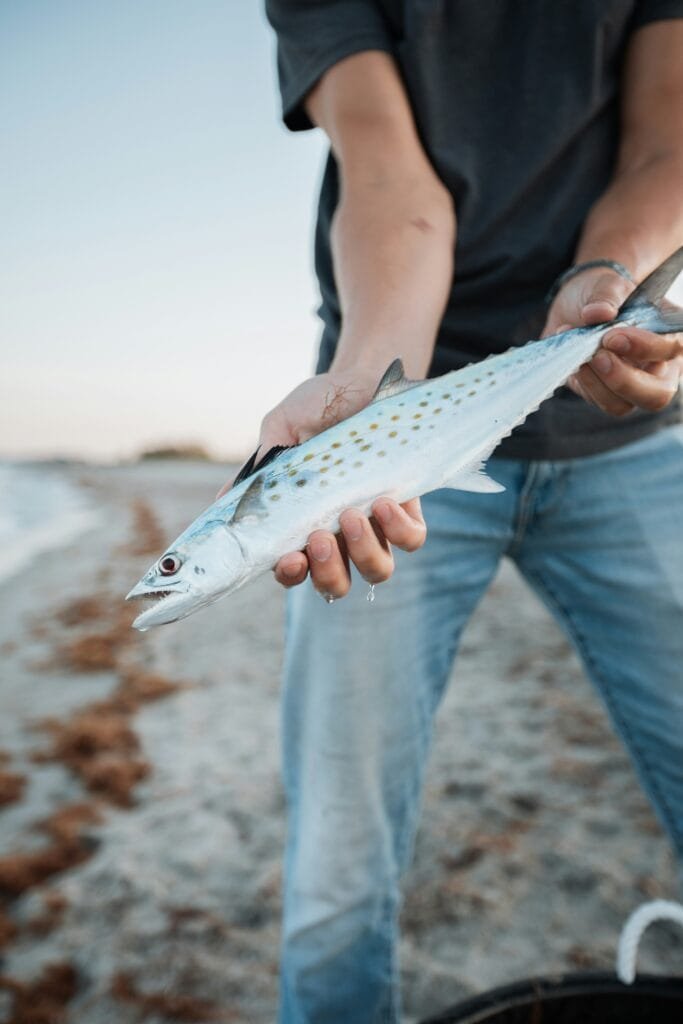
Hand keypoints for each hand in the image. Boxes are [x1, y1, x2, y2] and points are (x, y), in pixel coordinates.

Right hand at [219, 367, 426, 597]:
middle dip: (328, 572)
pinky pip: (411, 538)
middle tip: (320, 536)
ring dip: (363, 552)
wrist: (357, 380)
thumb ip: (257, 469)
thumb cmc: (313, 409)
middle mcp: (339, 534)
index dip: (291, 576)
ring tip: (351, 514)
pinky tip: (384, 501)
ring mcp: (375, 525)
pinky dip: (398, 530)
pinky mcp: (407, 508)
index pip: (295, 570)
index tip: (290, 558)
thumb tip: (222, 504)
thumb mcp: (278, 432)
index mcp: (303, 524)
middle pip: (335, 583)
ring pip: (376, 570)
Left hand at [544, 267, 681, 415]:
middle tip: (598, 356)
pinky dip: (581, 380)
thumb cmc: (605, 294)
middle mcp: (656, 369)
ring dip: (596, 383)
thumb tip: (597, 313)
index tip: (612, 336)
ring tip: (581, 354)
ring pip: (621, 406)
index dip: (645, 347)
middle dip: (624, 380)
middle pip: (656, 396)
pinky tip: (573, 356)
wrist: (579, 304)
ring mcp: (629, 387)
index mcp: (670, 338)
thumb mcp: (607, 284)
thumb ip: (606, 295)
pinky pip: (594, 399)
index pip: (673, 351)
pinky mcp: (601, 394)